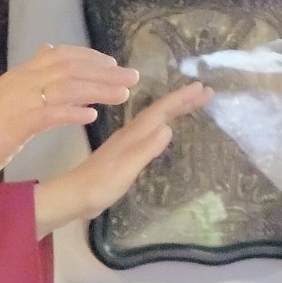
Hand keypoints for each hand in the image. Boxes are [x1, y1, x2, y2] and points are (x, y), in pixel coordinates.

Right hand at [0, 44, 138, 199]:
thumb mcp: (2, 101)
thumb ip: (23, 87)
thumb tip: (39, 70)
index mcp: (18, 76)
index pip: (59, 55)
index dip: (88, 57)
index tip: (110, 62)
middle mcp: (21, 81)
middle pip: (70, 67)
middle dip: (104, 71)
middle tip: (131, 76)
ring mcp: (19, 100)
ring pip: (67, 86)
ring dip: (98, 88)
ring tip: (124, 94)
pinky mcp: (18, 121)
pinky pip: (51, 113)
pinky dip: (74, 112)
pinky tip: (93, 116)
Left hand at [32, 81, 211, 236]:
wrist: (76, 195)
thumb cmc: (102, 184)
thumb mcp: (127, 168)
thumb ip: (146, 149)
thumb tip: (169, 128)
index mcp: (133, 134)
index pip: (161, 111)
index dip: (181, 99)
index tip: (202, 88)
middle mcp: (131, 133)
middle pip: (160, 111)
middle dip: (183, 101)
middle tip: (206, 91)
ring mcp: (128, 142)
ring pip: (155, 119)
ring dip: (174, 109)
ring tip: (193, 103)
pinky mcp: (126, 153)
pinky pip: (150, 131)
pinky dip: (163, 123)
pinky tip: (167, 128)